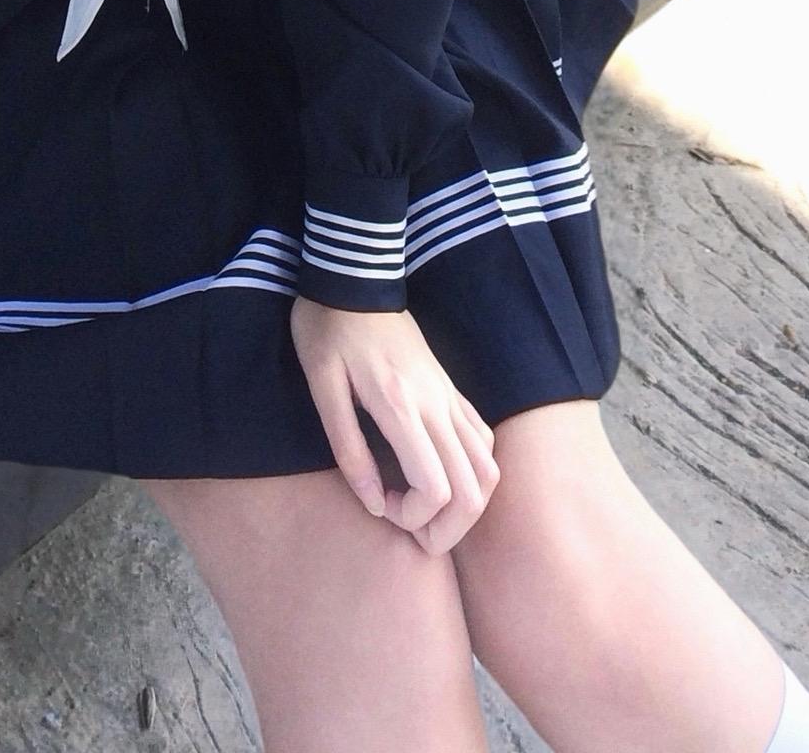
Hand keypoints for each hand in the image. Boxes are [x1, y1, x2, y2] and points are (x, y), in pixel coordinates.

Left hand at [289, 296, 498, 552]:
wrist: (354, 278)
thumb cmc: (327, 332)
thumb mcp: (321, 389)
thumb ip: (348, 450)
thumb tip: (372, 505)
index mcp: (401, 408)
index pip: (438, 490)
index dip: (413, 518)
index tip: (380, 504)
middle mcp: (436, 405)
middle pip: (473, 492)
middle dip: (446, 531)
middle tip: (409, 530)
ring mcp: (450, 396)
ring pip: (488, 469)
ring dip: (466, 506)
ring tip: (426, 510)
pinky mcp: (452, 388)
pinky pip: (483, 439)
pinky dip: (474, 473)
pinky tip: (440, 474)